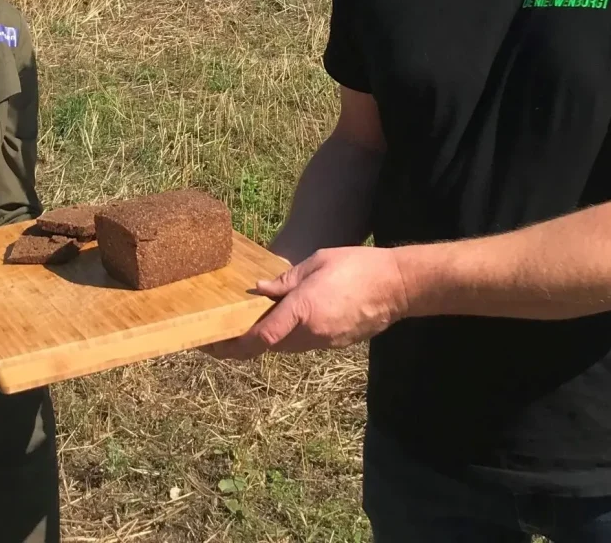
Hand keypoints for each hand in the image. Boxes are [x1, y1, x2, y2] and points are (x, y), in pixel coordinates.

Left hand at [204, 246, 408, 359]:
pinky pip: (304, 344)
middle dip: (244, 344)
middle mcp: (311, 333)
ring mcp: (324, 342)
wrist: (398, 287)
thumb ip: (285, 281)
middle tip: (221, 336)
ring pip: (285, 347)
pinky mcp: (335, 344)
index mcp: (302, 310)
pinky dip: (288, 336)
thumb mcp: (316, 263)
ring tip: (247, 327)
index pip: (259, 337)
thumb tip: (259, 290)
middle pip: (268, 345)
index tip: (212, 345)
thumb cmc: (357, 266)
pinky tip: (283, 322)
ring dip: (267, 339)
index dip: (233, 345)